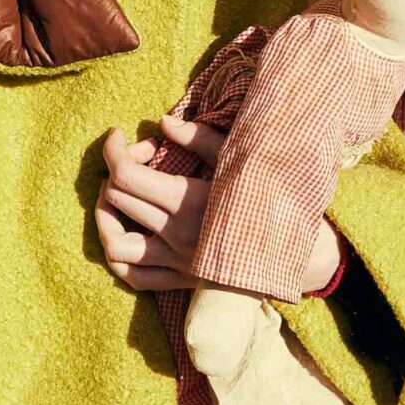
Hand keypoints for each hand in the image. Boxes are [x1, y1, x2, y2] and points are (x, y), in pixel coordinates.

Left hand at [95, 111, 342, 296]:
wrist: (299, 254)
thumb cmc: (271, 198)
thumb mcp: (241, 162)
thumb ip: (200, 139)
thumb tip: (163, 123)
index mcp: (189, 202)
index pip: (125, 175)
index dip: (114, 150)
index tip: (120, 135)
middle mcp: (176, 235)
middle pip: (116, 200)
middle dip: (116, 169)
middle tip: (139, 158)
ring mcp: (175, 262)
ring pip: (114, 244)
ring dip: (105, 216)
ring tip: (115, 196)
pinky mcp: (180, 281)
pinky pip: (133, 277)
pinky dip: (117, 255)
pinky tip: (124, 233)